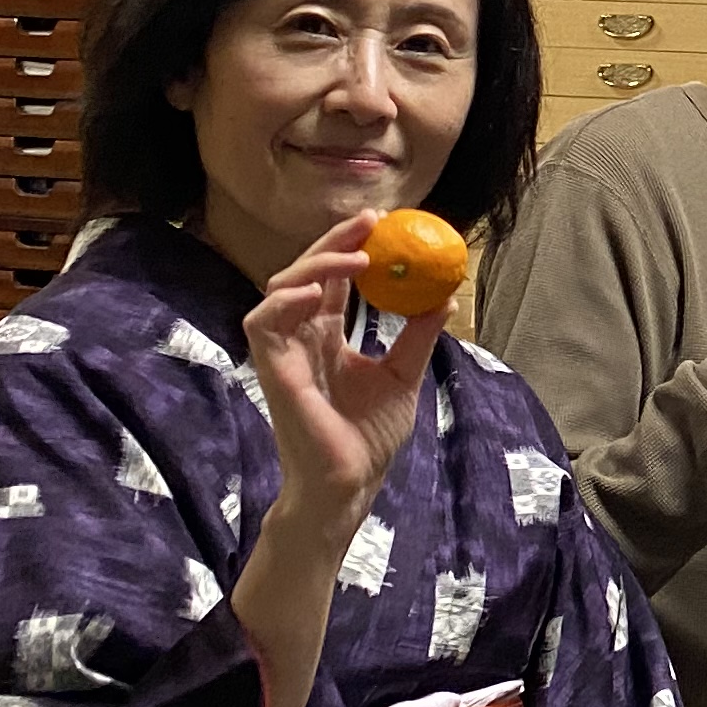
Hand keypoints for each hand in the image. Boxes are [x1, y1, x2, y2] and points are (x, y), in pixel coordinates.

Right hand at [243, 215, 445, 547]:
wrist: (350, 483)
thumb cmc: (369, 436)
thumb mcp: (404, 375)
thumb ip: (416, 336)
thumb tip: (444, 298)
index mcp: (328, 337)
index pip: (334, 280)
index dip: (350, 248)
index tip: (380, 223)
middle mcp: (302, 338)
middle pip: (306, 273)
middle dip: (333, 243)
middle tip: (368, 223)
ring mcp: (283, 352)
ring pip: (282, 289)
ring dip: (316, 266)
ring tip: (356, 259)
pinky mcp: (271, 371)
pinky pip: (262, 325)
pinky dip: (284, 303)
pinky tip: (316, 293)